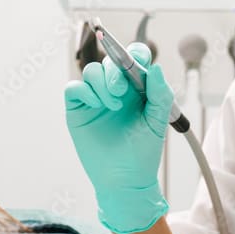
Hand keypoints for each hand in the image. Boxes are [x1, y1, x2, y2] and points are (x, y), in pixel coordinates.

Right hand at [64, 43, 173, 233]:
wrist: (124, 180)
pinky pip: (74, 87)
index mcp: (138, 88)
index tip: (136, 62)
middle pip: (110, 61)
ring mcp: (95, 98)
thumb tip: (156, 68)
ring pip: (91, 71)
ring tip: (112, 105)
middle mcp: (116, 89)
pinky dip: (84, 91)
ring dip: (101, 82)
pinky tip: (96, 105)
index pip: (134, 58)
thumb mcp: (158, 122)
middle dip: (114, 70)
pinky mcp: (78, 110)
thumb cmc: (143, 152)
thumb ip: (160, 95)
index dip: (134, 54)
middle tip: (120, 90)